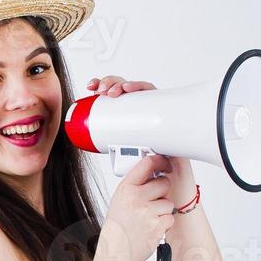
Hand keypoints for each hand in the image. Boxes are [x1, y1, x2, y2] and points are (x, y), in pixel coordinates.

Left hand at [87, 75, 196, 202]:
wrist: (171, 176)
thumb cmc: (147, 165)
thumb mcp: (123, 157)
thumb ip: (111, 152)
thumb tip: (89, 148)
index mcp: (127, 115)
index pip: (114, 94)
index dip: (101, 84)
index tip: (90, 88)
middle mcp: (141, 108)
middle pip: (123, 87)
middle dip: (109, 83)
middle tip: (101, 92)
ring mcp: (154, 107)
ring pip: (136, 87)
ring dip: (121, 84)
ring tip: (113, 92)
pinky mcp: (166, 108)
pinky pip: (155, 93)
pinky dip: (141, 86)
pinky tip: (129, 89)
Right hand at [102, 152, 176, 260]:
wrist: (117, 253)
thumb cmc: (118, 228)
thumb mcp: (119, 201)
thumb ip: (135, 186)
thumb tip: (153, 172)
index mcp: (125, 189)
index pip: (147, 164)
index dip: (160, 161)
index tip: (165, 163)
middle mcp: (136, 198)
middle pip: (164, 182)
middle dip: (162, 191)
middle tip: (152, 201)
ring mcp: (147, 212)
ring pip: (168, 202)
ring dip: (162, 210)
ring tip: (147, 219)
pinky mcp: (157, 225)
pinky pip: (170, 217)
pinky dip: (164, 223)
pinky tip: (151, 228)